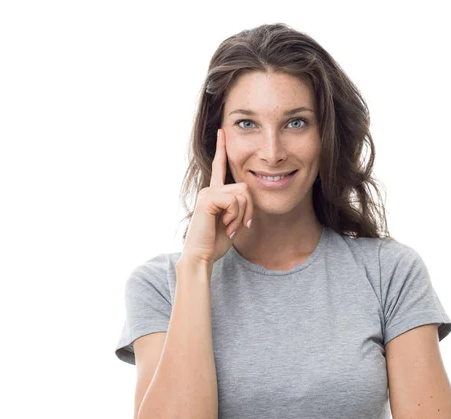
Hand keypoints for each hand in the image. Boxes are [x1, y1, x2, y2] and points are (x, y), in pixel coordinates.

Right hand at [180, 128, 254, 265]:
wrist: (201, 256)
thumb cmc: (215, 243)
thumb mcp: (233, 222)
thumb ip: (240, 206)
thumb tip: (247, 194)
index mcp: (215, 193)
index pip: (219, 167)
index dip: (221, 148)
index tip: (222, 131)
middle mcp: (210, 189)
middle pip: (245, 188)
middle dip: (249, 210)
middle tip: (239, 227)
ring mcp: (208, 192)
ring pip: (242, 195)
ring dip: (241, 216)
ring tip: (229, 228)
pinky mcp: (208, 198)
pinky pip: (234, 201)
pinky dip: (235, 216)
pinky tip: (224, 226)